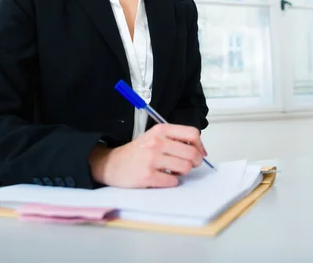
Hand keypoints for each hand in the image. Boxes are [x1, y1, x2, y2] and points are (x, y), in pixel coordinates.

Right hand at [89, 124, 207, 187]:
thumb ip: (176, 140)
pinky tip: (162, 178)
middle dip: (195, 162)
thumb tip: (201, 151)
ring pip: (185, 168)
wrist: (111, 164)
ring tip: (172, 170)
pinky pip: (173, 181)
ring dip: (182, 172)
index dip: (199, 145)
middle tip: (188, 165)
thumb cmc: (137, 152)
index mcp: (161, 130)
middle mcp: (157, 142)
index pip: (192, 134)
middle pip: (192, 153)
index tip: (199, 153)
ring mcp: (152, 159)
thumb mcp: (155, 137)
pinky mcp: (148, 176)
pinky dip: (171, 182)